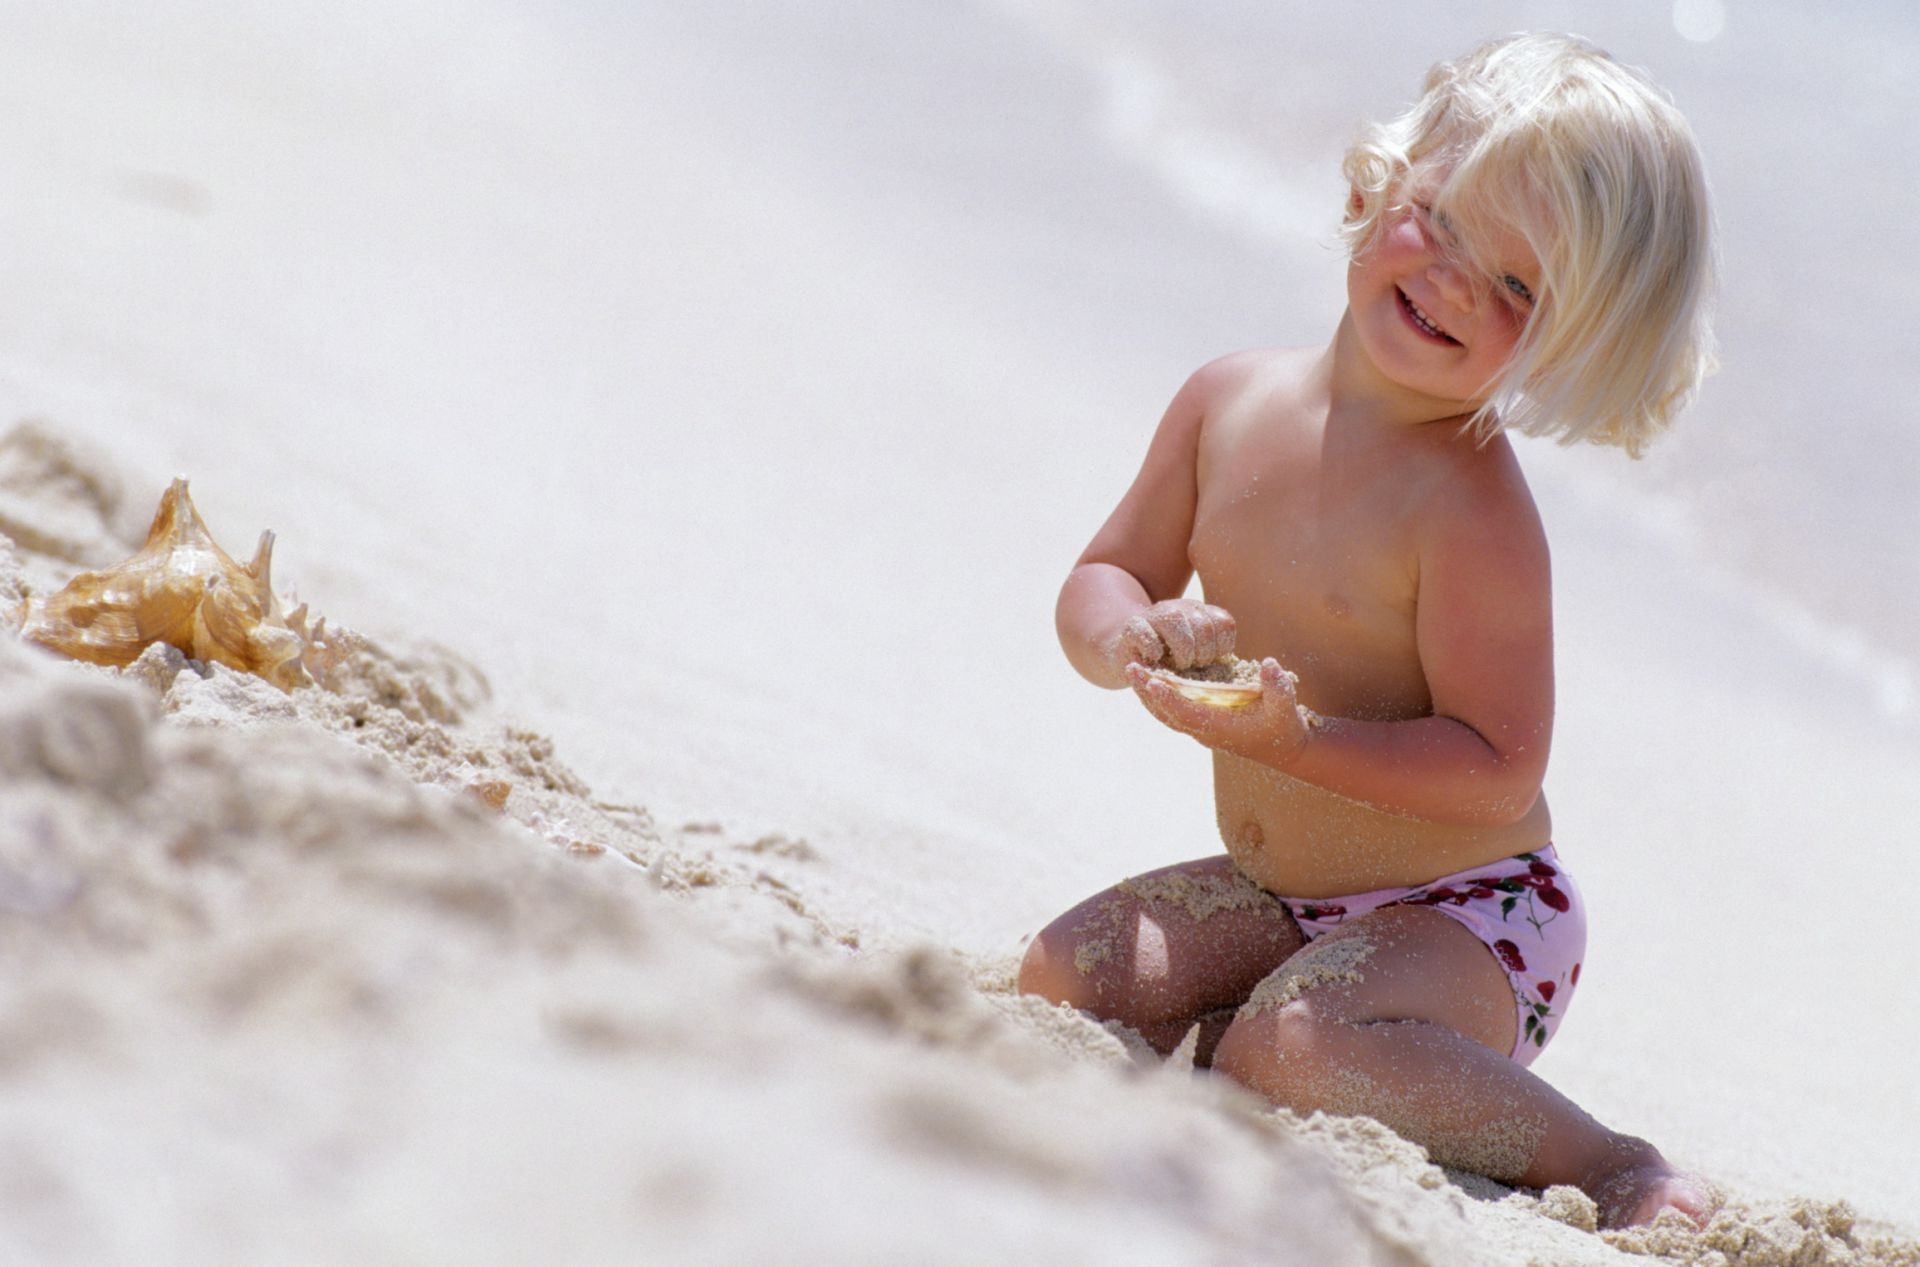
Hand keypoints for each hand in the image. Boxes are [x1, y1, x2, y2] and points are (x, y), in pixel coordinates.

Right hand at [1116, 599, 1235, 670]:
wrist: (1126, 651)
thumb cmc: (1167, 659)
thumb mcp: (1194, 654)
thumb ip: (1214, 654)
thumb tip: (1237, 671)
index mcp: (1199, 613)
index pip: (1223, 622)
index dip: (1222, 647)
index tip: (1213, 661)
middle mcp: (1179, 608)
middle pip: (1202, 624)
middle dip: (1203, 653)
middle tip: (1194, 667)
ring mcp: (1154, 614)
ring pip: (1176, 621)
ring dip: (1182, 651)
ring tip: (1179, 665)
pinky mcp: (1131, 626)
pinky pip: (1146, 633)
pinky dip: (1154, 649)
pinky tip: (1155, 658)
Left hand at [1126, 657, 1313, 768]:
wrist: (1285, 750)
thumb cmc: (1284, 727)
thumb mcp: (1286, 707)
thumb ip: (1278, 686)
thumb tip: (1270, 663)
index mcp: (1221, 728)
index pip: (1188, 713)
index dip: (1170, 699)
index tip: (1153, 682)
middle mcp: (1206, 732)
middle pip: (1168, 714)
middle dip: (1148, 693)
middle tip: (1131, 668)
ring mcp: (1202, 730)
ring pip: (1166, 715)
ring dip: (1148, 695)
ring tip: (1133, 672)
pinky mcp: (1202, 725)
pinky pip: (1172, 713)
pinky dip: (1158, 699)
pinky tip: (1149, 681)